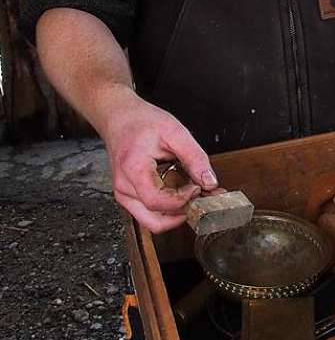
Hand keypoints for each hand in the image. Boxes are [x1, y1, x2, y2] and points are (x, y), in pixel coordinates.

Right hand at [101, 88, 218, 232]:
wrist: (119, 118)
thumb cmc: (142, 122)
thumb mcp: (175, 132)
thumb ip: (195, 157)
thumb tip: (210, 182)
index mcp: (133, 169)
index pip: (157, 202)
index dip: (182, 201)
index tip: (197, 188)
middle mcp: (124, 187)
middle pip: (154, 220)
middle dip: (182, 214)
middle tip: (199, 198)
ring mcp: (123, 194)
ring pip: (152, 221)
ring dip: (175, 214)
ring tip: (191, 194)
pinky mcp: (128, 196)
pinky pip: (148, 213)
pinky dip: (167, 209)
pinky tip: (179, 193)